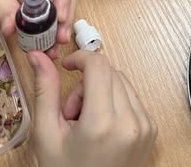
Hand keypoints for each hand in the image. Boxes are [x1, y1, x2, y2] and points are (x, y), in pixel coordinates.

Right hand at [28, 50, 156, 166]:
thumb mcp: (47, 135)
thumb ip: (45, 91)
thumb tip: (38, 56)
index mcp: (102, 123)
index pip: (99, 66)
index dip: (81, 58)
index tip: (67, 65)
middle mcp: (130, 121)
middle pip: (109, 72)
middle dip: (87, 84)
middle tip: (72, 113)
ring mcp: (145, 125)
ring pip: (122, 82)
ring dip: (102, 92)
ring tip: (87, 123)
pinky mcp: (152, 128)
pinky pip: (133, 97)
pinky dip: (116, 103)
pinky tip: (103, 129)